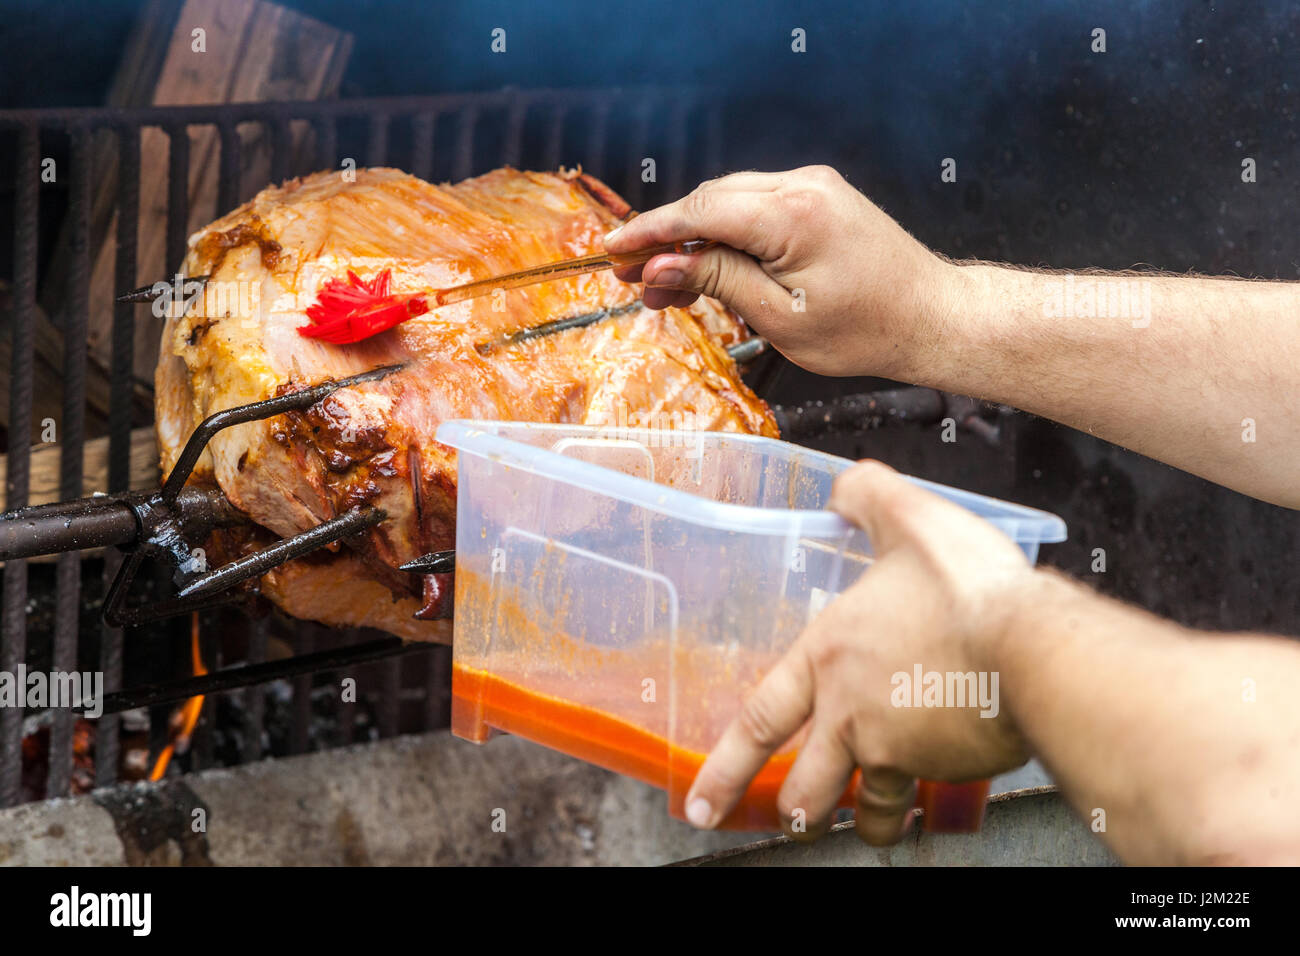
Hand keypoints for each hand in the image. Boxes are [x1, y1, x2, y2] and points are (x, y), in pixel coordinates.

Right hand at [604, 166, 954, 377]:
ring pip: (729, 202)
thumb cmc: (869, 329)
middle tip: (632, 280)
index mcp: (793, 214)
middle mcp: (803, 186)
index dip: (649, 232)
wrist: (931, 317)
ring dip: (693, 240)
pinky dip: (724, 235)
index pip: (699, 212)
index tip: (613, 252)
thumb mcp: (780, 318)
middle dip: (665, 240)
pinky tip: (704, 269)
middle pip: (709, 201)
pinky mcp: (819, 197)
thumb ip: (716, 283)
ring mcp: (813, 187)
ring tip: (664, 287)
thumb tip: (661, 267)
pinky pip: (755, 207)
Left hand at [683, 460, 1037, 843]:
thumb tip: (846, 485)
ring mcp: (895, 748)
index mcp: (830, 655)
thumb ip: (870, 498)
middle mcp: (850, 712)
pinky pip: (925, 798)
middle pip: (804, 785)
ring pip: (866, 805)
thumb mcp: (910, 519)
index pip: (760, 720)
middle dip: (795, 811)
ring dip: (866, 820)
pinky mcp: (945, 769)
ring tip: (871, 827)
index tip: (699, 806)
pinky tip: (934, 804)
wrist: (1035, 647)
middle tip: (791, 823)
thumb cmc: (970, 588)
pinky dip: (926, 808)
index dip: (725, 768)